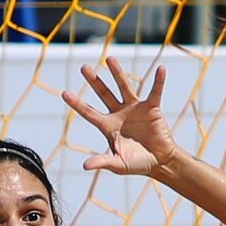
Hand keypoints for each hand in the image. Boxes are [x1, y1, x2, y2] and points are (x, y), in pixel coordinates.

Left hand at [61, 59, 178, 175]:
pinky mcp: (151, 108)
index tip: (64, 93)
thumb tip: (85, 166)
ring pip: (124, 87)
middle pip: (103, 94)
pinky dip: (158, 81)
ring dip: (117, 73)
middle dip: (94, 81)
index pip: (88, 112)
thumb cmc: (137, 164)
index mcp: (108, 126)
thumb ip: (102, 162)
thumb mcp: (118, 164)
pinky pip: (155, 92)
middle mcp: (119, 113)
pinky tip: (161, 69)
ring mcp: (134, 109)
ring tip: (110, 58)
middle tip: (83, 67)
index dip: (77, 103)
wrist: (159, 162)